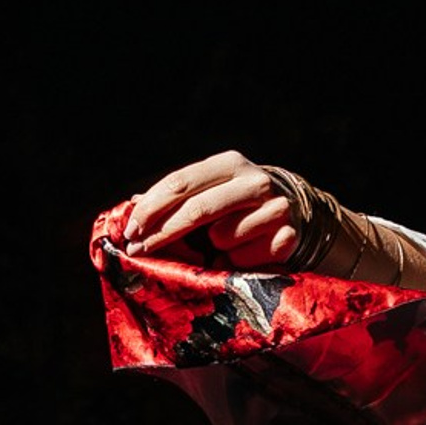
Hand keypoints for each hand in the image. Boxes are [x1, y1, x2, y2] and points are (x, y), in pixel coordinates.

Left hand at [123, 150, 301, 262]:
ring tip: (220, 247)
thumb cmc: (240, 208)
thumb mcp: (210, 193)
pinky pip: (245, 257)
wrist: (295, 217)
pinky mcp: (287, 235)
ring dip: (213, 248)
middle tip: (139, 252)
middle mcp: (253, 180)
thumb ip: (177, 198)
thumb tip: (132, 204)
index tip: (130, 232)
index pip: (180, 183)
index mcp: (228, 164)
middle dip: (162, 234)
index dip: (151, 208)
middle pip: (197, 209)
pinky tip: (246, 253)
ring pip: (223, 236)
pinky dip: (237, 260)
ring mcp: (274, 207)